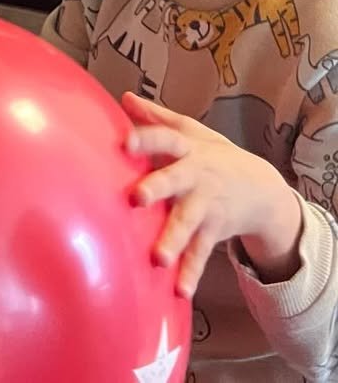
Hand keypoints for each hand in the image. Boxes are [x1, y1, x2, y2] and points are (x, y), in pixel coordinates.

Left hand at [123, 92, 303, 295]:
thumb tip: (124, 97)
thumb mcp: (191, 131)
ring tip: (158, 258)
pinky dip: (192, 273)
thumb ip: (156, 117)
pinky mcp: (213, 232)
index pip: (165, 139)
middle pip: (175, 180)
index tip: (125, 142)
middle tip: (136, 198)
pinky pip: (201, 254)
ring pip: (188, 223)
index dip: (146, 139)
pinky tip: (180, 291)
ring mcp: (206, 206)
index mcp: (187, 149)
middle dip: (157, 188)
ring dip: (173, 240)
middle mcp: (196, 176)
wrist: (262, 188)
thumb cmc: (214, 154)